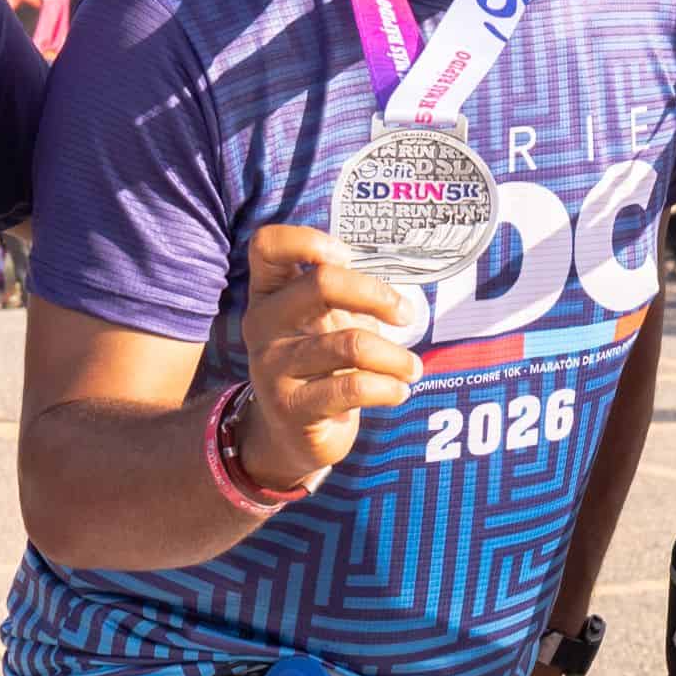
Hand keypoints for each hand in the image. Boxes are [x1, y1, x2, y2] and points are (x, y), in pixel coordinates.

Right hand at [237, 225, 421, 486]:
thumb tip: (398, 281)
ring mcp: (273, 366)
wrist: (291, 435)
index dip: (309, 240)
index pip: (268, 245)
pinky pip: (354, 387)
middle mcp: (263, 324)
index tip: (348, 256)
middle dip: (377, 295)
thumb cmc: (319, 365)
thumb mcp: (324, 322)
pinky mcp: (292, 407)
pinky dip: (389, 387)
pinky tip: (398, 391)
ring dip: (396, 356)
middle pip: (322, 283)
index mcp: (269, 293)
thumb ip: (345, 294)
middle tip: (406, 314)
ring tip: (412, 368)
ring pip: (351, 344)